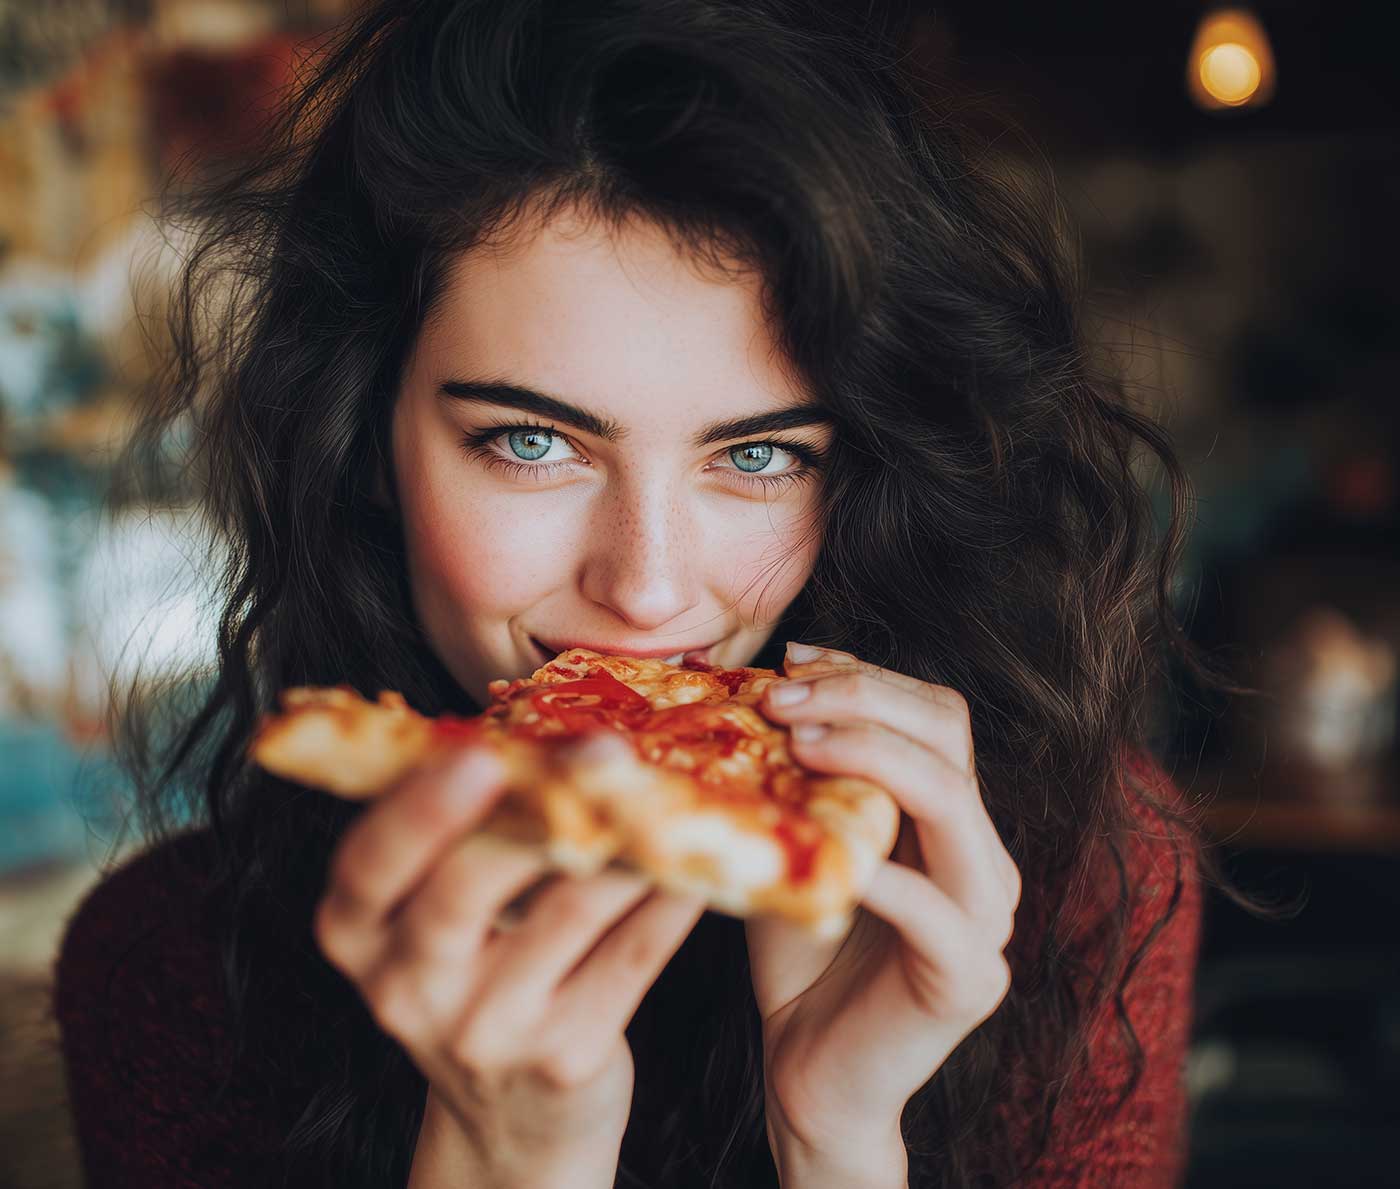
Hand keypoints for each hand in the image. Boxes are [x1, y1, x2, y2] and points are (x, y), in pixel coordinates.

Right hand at [313, 735, 706, 1186]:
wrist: (512, 1122)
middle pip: (464, 889)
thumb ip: (467, 834)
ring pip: (569, 910)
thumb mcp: (436, 916)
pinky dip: (670, 896)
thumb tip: (548, 726)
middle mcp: (408, 986)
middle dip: (535, 812)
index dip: (418, 811)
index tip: (476, 756)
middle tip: (600, 752)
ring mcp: (485, 1029)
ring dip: (628, 839)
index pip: (369, 864)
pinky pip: (632, 954)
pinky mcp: (564, 1057)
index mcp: (357, 931)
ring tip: (665, 784)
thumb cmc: (477, 974)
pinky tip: (697, 854)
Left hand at [749, 642, 1021, 1160]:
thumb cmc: (799, 952)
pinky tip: (828, 851)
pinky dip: (882, 872)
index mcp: (949, 818)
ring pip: (953, 801)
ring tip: (792, 745)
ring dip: (871, 758)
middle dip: (861, 700)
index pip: (934, 714)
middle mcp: (982, 855)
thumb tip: (742, 683)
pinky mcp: (969, 977)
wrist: (810, 1072)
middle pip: (948, 738)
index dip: (867, 676)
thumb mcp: (795, 843)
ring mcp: (986, 916)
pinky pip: (935, 909)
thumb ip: (793, 777)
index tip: (790, 660)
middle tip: (778, 699)